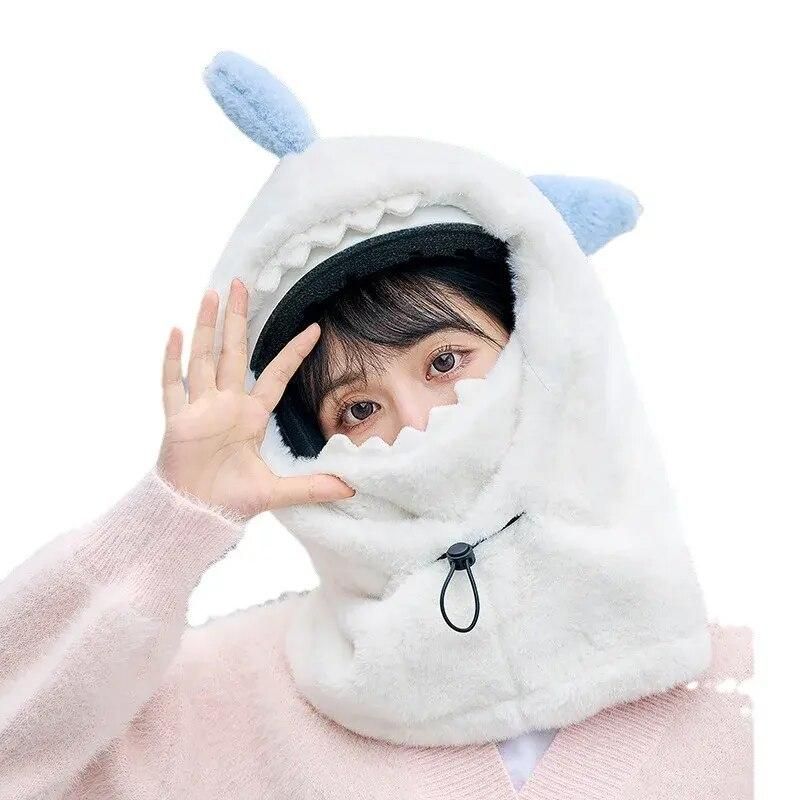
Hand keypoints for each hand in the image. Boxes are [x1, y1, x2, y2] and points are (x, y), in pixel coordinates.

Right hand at [156, 278, 353, 519]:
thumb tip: (352, 488)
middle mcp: (226, 405)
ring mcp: (200, 408)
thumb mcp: (278, 491)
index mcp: (251, 416)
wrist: (195, 515)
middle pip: (233, 352)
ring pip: (203, 358)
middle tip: (241, 284)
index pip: (275, 375)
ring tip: (211, 294)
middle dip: (237, 319)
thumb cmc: (231, 500)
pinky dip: (171, 359)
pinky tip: (174, 332)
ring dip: (206, 327)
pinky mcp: (178, 419)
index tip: (314, 329)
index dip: (294, 353)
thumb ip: (312, 487)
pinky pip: (172, 385)